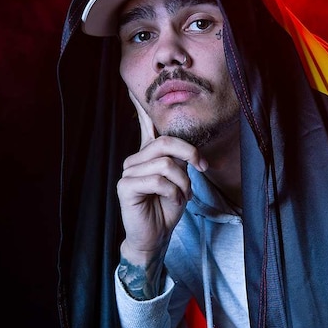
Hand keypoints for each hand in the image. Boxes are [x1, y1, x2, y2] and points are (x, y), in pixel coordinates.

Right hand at [116, 91, 207, 284]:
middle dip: (190, 153)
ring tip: (182, 196)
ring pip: (166, 164)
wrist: (155, 237)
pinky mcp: (126, 187)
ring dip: (183, 184)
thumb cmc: (167, 209)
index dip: (141, 108)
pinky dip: (174, 193)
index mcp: (148, 155)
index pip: (145, 126)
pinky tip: (172, 202)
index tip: (135, 90)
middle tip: (202, 167)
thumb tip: (188, 151)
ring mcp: (128, 172)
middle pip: (166, 142)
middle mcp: (136, 159)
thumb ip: (180, 162)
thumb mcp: (180, 181)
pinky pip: (158, 181)